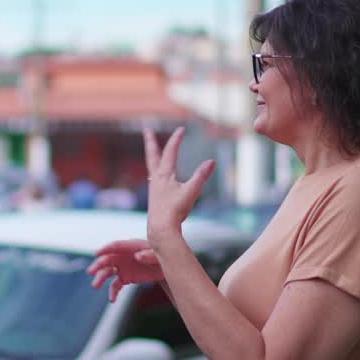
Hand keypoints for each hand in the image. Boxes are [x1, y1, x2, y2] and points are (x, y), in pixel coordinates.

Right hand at [88, 239, 162, 301]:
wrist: (165, 268)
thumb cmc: (161, 258)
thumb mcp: (159, 256)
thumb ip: (149, 255)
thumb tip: (137, 256)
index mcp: (131, 247)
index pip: (116, 246)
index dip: (106, 249)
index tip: (96, 253)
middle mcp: (123, 256)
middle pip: (108, 259)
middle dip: (99, 265)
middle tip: (91, 272)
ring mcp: (123, 267)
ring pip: (108, 272)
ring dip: (101, 278)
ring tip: (95, 285)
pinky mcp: (125, 278)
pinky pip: (115, 285)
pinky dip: (112, 292)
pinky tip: (112, 299)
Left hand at [144, 127, 214, 243]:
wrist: (160, 230)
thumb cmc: (175, 212)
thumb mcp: (191, 192)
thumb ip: (201, 177)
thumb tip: (211, 161)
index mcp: (164, 175)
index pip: (170, 153)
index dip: (176, 140)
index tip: (181, 129)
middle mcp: (156, 179)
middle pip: (152, 156)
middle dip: (151, 142)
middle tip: (147, 131)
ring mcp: (154, 189)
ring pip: (152, 167)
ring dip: (153, 157)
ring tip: (153, 151)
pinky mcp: (155, 198)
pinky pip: (154, 179)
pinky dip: (156, 172)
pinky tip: (158, 178)